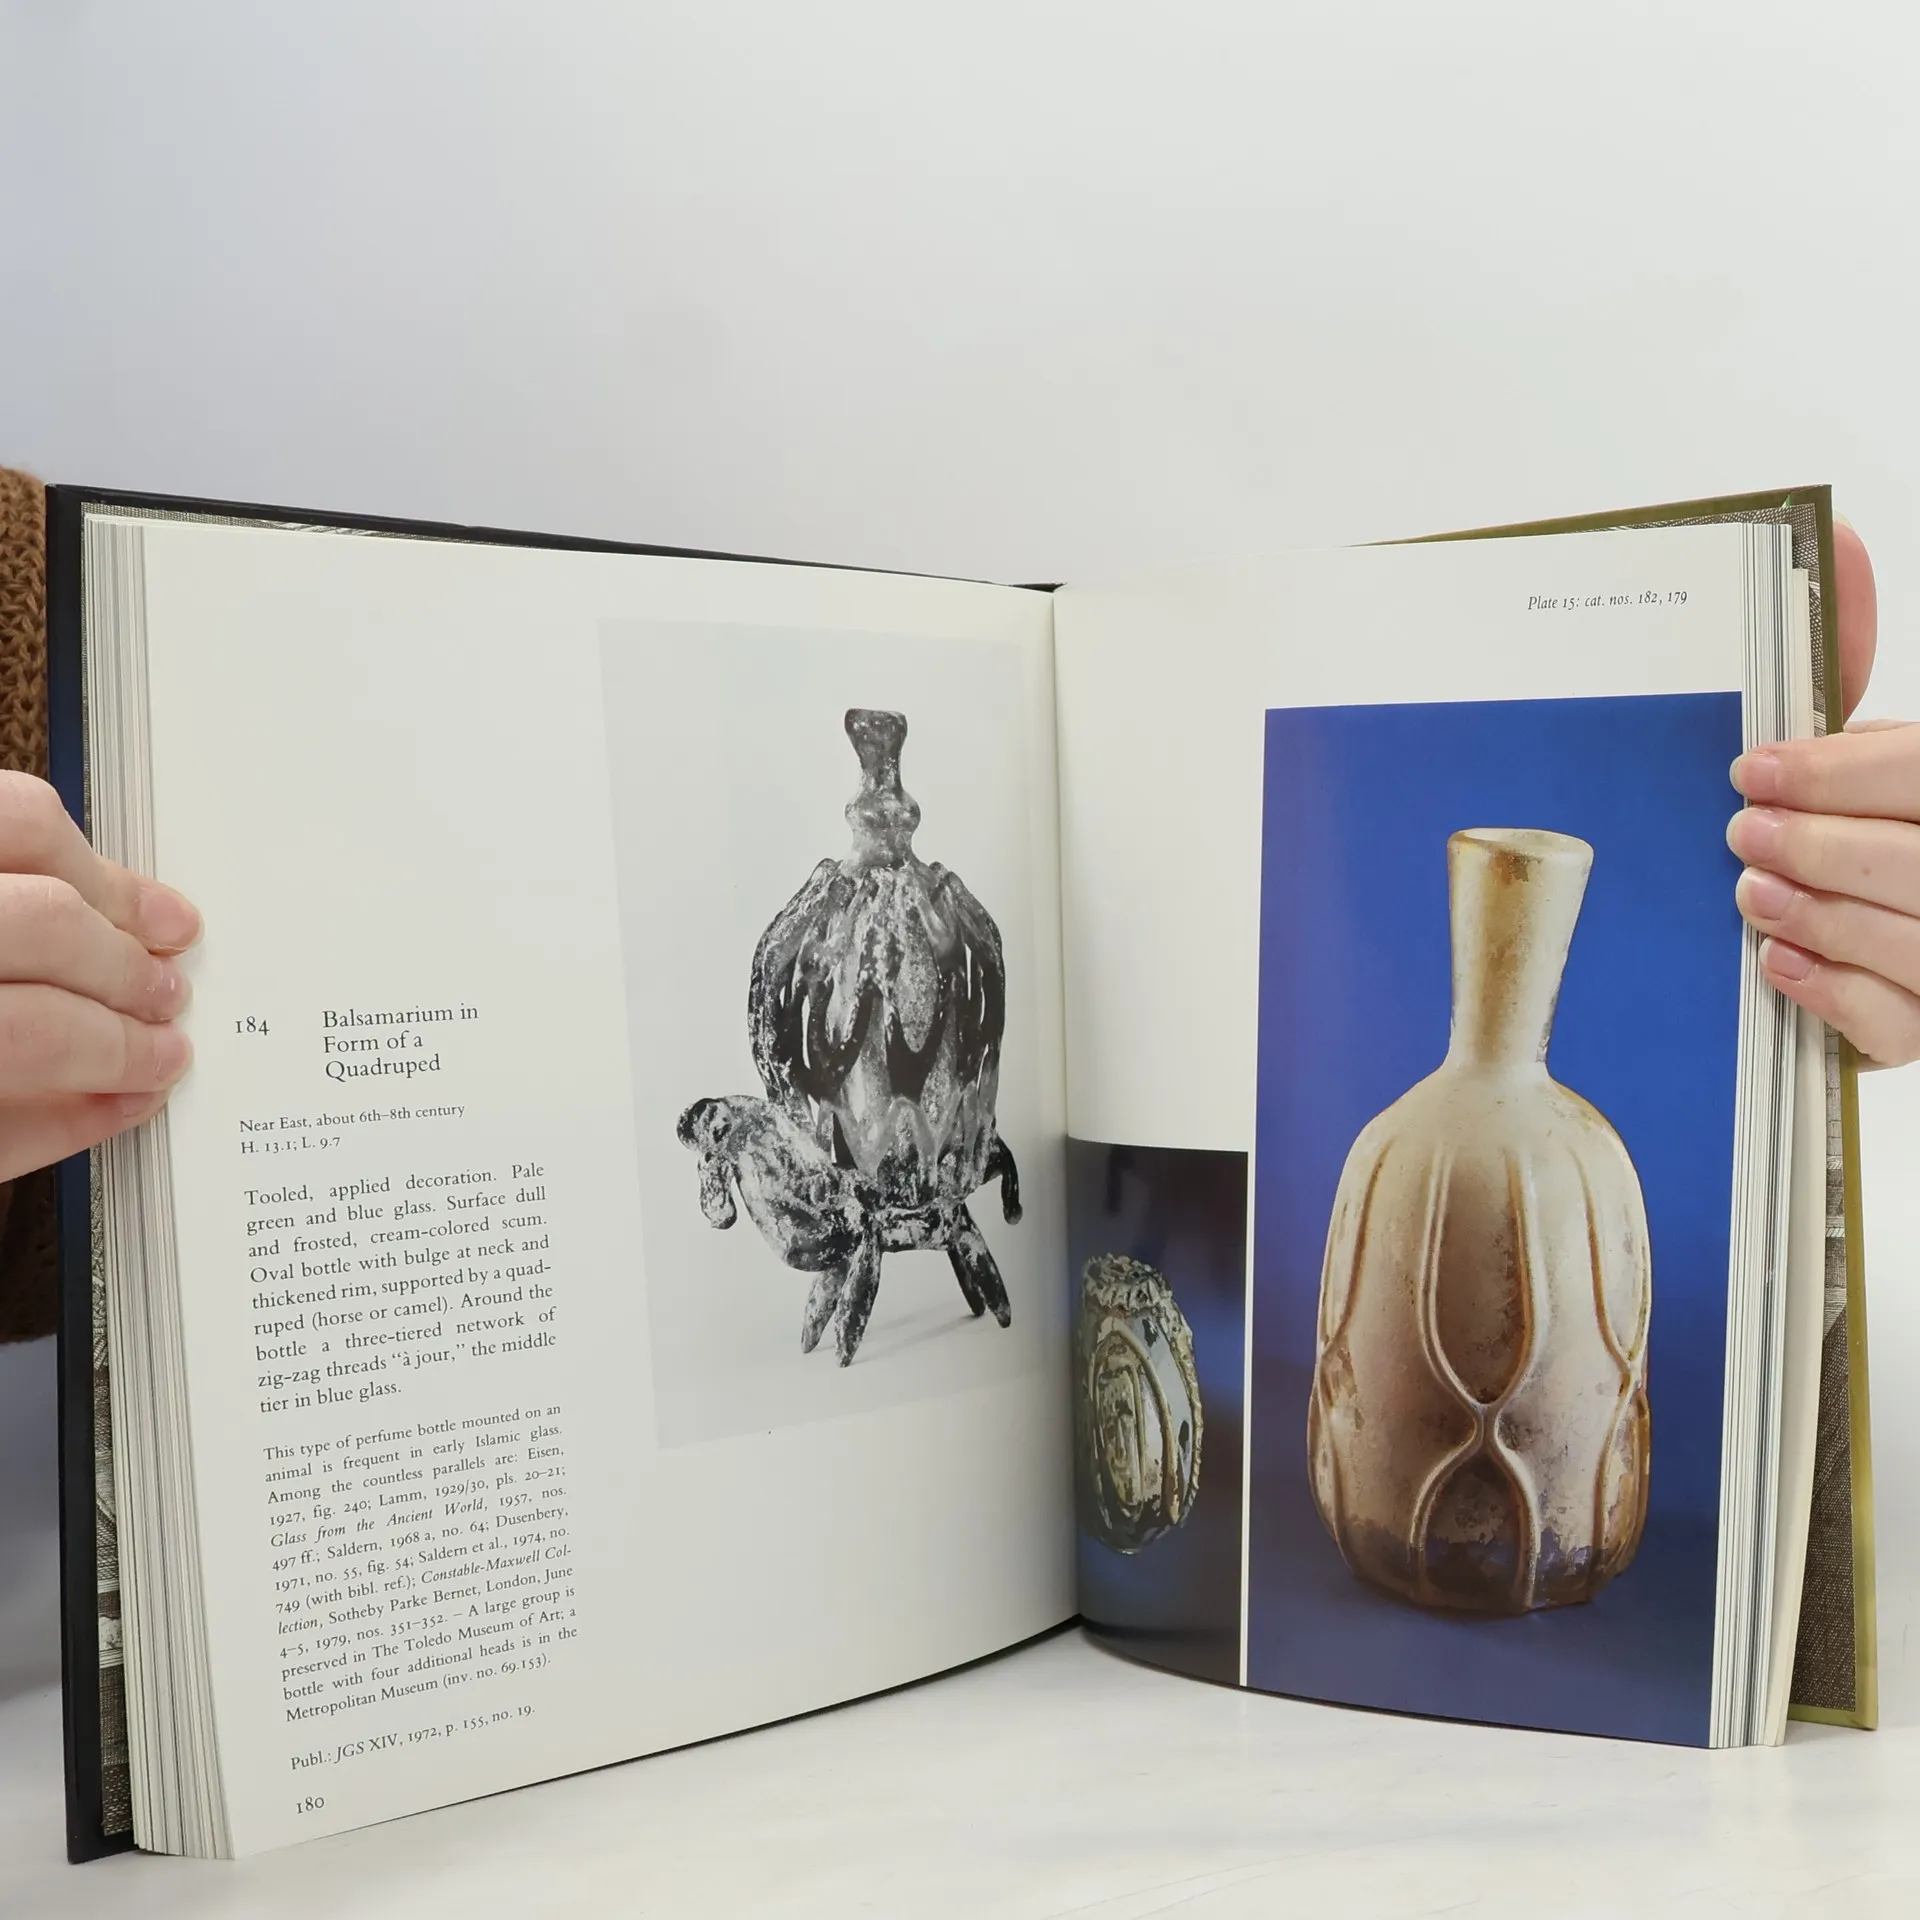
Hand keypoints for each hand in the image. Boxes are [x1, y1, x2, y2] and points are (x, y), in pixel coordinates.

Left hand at [0, 772, 198, 1179]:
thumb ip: (22, 1131)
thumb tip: (124, 1103)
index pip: (34, 1033)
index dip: (114, 1052)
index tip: (158, 1066)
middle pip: (47, 927)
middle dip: (125, 974)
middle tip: (166, 1004)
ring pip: (26, 827)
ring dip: (105, 888)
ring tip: (150, 931)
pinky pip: (3, 801)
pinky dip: (55, 835)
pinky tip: (84, 874)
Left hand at [1728, 518, 1919, 1063]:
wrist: (1889, 914)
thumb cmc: (1878, 816)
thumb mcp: (1870, 743)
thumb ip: (1846, 660)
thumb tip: (1835, 533)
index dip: (1840, 775)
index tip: (1753, 773)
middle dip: (1822, 846)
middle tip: (1745, 834)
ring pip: (1919, 945)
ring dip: (1822, 917)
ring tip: (1754, 894)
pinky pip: (1901, 1026)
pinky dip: (1834, 995)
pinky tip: (1779, 963)